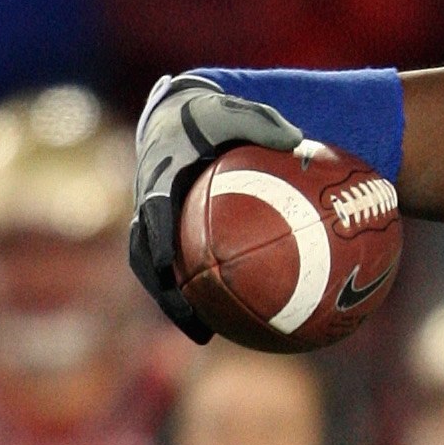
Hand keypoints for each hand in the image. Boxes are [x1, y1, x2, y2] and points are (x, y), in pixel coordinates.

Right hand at [129, 72, 307, 338]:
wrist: (177, 117)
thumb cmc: (208, 115)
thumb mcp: (233, 111)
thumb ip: (262, 124)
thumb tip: (299, 141)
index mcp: (158, 177)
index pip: (152, 212)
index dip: (157, 239)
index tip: (168, 265)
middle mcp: (148, 205)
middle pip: (144, 257)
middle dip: (163, 292)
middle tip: (190, 320)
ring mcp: (154, 223)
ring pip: (156, 271)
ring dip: (176, 304)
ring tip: (204, 333)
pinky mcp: (167, 235)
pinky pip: (181, 268)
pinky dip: (199, 292)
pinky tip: (231, 316)